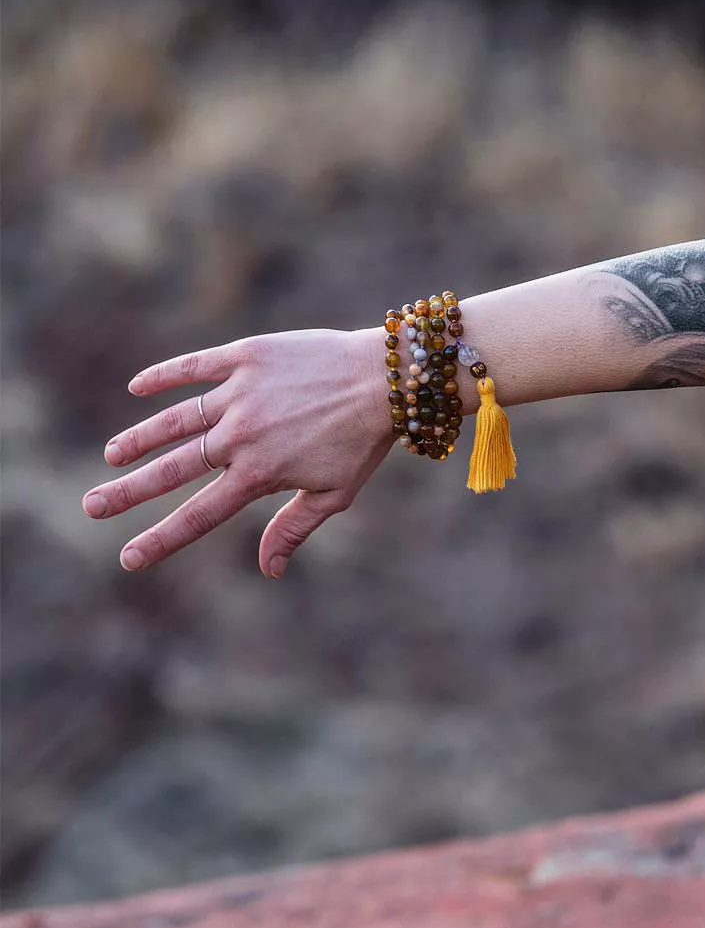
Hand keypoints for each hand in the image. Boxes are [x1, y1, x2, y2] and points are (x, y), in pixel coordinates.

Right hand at [84, 328, 397, 576]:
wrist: (389, 379)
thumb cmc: (365, 441)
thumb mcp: (335, 493)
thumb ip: (293, 527)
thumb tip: (269, 570)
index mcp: (260, 474)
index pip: (198, 515)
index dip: (160, 539)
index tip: (127, 559)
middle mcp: (241, 436)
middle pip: (172, 469)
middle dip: (129, 491)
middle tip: (91, 506)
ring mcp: (240, 394)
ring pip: (176, 420)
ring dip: (140, 438)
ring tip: (112, 455)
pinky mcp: (247, 357)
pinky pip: (194, 366)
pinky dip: (164, 376)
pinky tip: (137, 387)